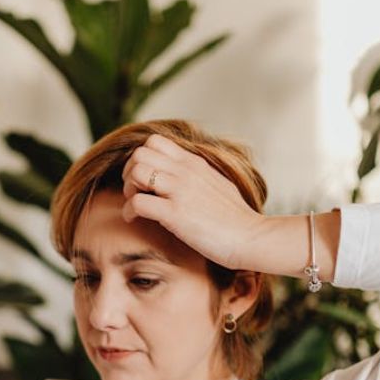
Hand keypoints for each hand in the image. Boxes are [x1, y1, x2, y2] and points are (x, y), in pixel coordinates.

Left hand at [120, 133, 266, 269]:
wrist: (251, 237)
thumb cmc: (235, 218)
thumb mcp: (217, 184)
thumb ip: (197, 175)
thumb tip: (182, 175)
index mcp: (194, 163)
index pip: (155, 141)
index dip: (141, 158)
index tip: (144, 179)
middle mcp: (185, 172)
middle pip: (139, 153)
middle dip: (129, 172)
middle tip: (134, 192)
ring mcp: (180, 191)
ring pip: (136, 172)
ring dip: (128, 189)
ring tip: (135, 205)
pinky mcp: (175, 214)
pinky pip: (138, 202)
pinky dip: (129, 211)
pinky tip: (135, 220)